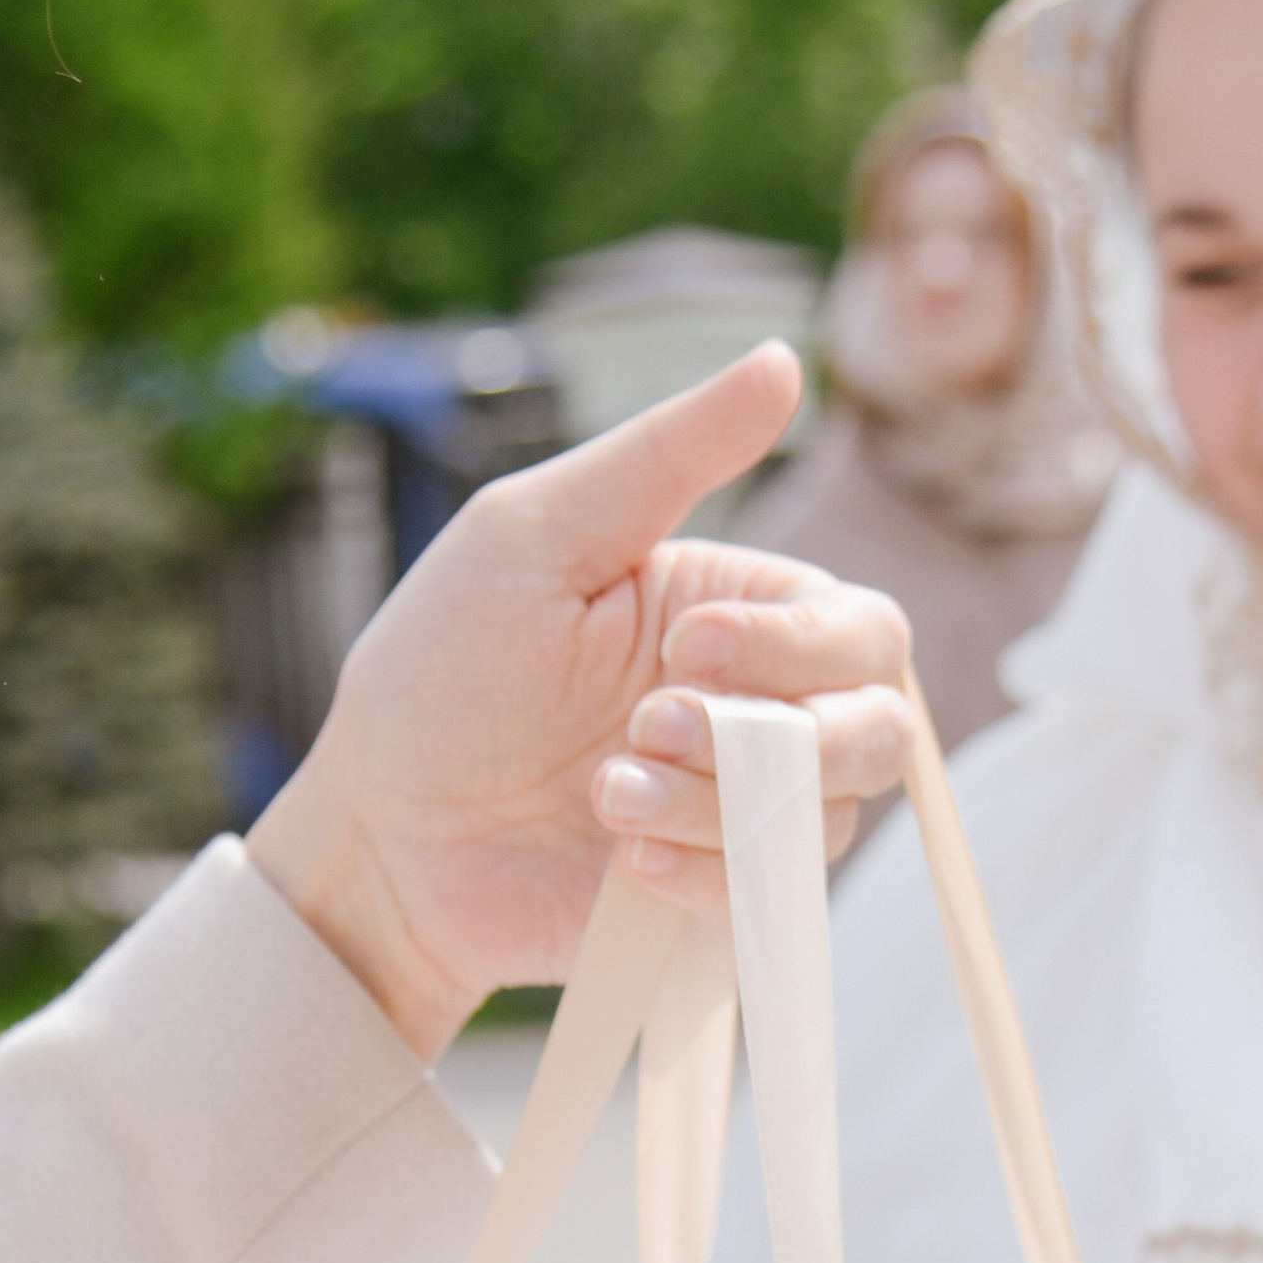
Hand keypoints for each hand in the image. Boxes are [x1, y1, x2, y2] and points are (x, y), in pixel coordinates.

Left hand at [248, 344, 912, 1057]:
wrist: (379, 826)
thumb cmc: (444, 665)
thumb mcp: (540, 530)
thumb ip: (670, 455)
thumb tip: (784, 360)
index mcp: (739, 616)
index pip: (862, 629)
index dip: (795, 645)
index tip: (682, 649)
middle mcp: (762, 715)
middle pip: (882, 728)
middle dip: (772, 735)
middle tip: (646, 724)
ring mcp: (741, 815)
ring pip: (825, 819)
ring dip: (714, 806)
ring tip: (601, 794)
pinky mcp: (713, 902)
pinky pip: (771, 903)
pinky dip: (704, 879)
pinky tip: (619, 863)